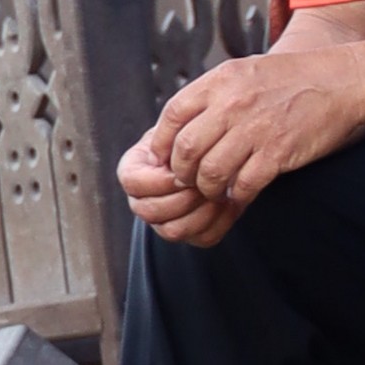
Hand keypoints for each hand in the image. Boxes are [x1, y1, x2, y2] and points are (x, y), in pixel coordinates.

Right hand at [117, 131, 241, 247]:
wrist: (216, 145)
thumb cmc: (194, 131)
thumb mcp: (180, 125)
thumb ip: (173, 138)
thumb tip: (173, 160)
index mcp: (133, 172)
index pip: (134, 184)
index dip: (160, 180)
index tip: (183, 170)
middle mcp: (142, 200)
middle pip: (151, 212)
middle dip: (183, 198)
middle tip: (205, 183)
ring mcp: (163, 220)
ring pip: (173, 231)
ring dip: (201, 212)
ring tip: (220, 193)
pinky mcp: (190, 232)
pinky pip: (201, 238)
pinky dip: (219, 222)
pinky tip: (230, 203)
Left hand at [118, 40, 364, 238]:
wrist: (344, 80)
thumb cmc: (294, 78)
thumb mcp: (247, 71)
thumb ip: (215, 94)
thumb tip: (184, 123)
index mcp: (221, 80)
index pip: (172, 115)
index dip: (163, 142)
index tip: (166, 157)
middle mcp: (233, 103)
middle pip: (186, 149)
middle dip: (182, 172)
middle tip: (190, 180)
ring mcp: (255, 129)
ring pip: (210, 172)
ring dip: (208, 188)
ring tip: (215, 189)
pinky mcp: (278, 152)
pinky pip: (244, 184)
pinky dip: (238, 195)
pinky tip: (241, 192)